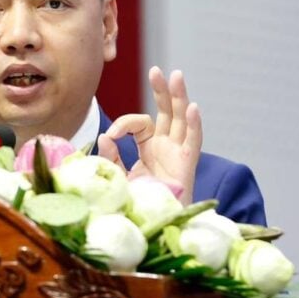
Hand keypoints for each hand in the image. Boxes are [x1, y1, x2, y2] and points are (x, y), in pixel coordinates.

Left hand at [97, 66, 202, 203]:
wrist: (151, 227)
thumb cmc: (137, 203)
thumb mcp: (118, 177)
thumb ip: (111, 157)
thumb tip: (104, 135)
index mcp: (149, 147)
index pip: (139, 123)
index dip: (124, 124)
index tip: (110, 136)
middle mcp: (166, 146)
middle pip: (166, 111)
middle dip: (161, 90)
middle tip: (155, 70)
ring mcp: (178, 153)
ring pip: (181, 119)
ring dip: (179, 97)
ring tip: (177, 76)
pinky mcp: (187, 164)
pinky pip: (194, 141)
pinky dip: (194, 124)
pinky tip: (192, 107)